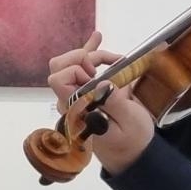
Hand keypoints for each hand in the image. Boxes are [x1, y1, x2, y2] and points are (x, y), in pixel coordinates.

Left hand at [47, 32, 149, 172]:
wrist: (131, 152)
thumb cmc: (132, 140)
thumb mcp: (130, 122)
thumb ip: (114, 103)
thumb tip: (101, 82)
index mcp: (77, 110)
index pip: (58, 80)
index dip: (75, 70)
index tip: (96, 76)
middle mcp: (70, 101)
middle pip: (59, 67)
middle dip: (80, 57)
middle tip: (103, 67)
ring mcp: (76, 95)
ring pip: (70, 63)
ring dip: (91, 55)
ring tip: (115, 58)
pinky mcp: (86, 92)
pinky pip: (81, 67)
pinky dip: (90, 51)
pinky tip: (98, 37)